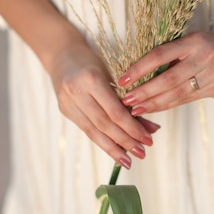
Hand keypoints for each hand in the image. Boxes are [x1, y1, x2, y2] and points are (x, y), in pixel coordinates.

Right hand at [48, 39, 159, 167]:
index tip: (148, 139)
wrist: (61, 53)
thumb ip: (130, 101)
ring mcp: (67, 103)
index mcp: (91, 79)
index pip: (115, 111)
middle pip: (104, 124)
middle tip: (142, 153)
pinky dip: (102, 141)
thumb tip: (152, 129)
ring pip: (93, 131)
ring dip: (113, 148)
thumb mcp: (113, 74)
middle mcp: (76, 92)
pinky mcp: (64, 110)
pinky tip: (114, 151)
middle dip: (125, 141)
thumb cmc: (93, 61)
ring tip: (129, 160)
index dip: (132, 128)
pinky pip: (87, 129)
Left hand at [118, 27, 213, 114]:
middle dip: (145, 92)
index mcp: (193, 41)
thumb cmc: (206, 45)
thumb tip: (138, 74)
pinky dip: (168, 105)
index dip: (140, 68)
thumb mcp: (190, 42)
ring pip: (178, 93)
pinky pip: (187, 99)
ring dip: (154, 103)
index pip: (161, 55)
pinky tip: (154, 109)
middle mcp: (204, 57)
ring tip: (135, 110)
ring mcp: (213, 74)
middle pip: (168, 79)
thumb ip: (169, 55)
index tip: (123, 79)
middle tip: (126, 101)